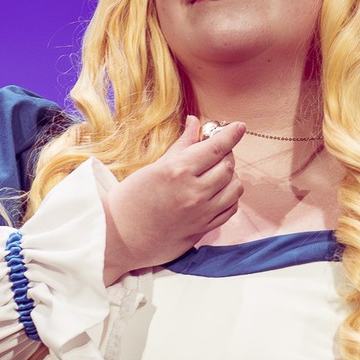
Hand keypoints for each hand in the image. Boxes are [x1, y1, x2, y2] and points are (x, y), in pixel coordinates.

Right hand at [102, 116, 243, 282]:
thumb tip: (196, 122)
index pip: (216, 148)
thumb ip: (182, 145)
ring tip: (216, 173)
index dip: (231, 135)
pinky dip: (230, 197)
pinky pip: (230, 209)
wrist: (120, 236)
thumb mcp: (155, 166)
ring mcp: (201, 214)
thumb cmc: (131, 199)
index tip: (239, 127)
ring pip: (235, 188)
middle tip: (215, 152)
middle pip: (228, 166)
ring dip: (231, 177)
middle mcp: (194, 192)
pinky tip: (218, 192)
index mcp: (178, 171)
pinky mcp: (203, 230)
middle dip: (226, 155)